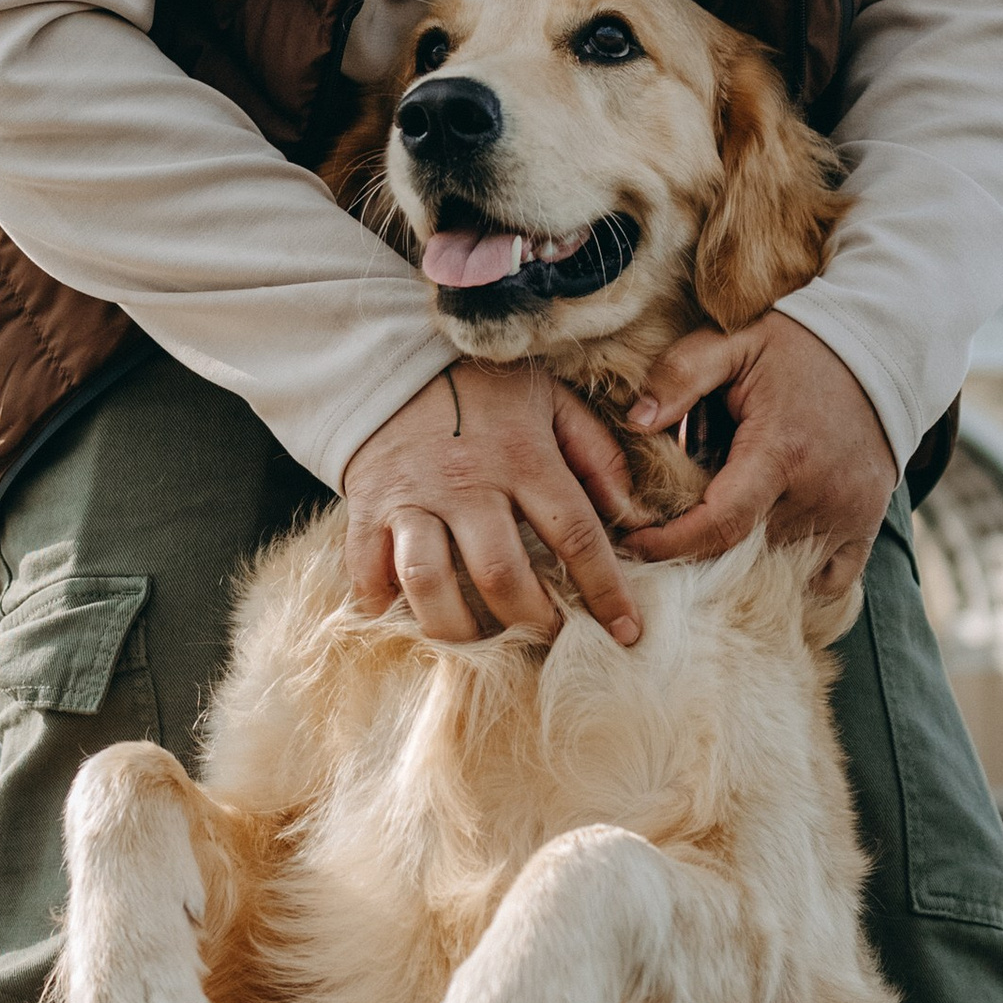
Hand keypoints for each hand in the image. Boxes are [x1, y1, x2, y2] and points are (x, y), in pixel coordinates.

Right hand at [344, 359, 643, 646]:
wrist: (395, 359)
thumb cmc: (486, 390)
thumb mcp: (554, 404)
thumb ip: (598, 458)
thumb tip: (635, 518)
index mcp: (523, 457)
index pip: (576, 535)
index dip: (605, 590)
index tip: (626, 631)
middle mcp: (468, 483)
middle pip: (499, 573)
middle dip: (529, 620)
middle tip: (547, 634)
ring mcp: (412, 498)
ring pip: (428, 582)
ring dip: (458, 628)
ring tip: (481, 643)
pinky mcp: (367, 509)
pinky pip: (368, 571)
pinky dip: (384, 605)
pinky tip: (408, 619)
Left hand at [622, 310, 895, 595]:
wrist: (880, 353)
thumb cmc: (796, 349)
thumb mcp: (734, 343)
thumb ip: (680, 374)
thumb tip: (636, 421)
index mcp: (780, 452)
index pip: (719, 524)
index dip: (670, 544)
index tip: (634, 543)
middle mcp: (818, 494)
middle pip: (742, 553)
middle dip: (695, 554)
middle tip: (660, 539)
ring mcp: (847, 517)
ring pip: (778, 570)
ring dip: (739, 566)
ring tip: (706, 544)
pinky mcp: (866, 528)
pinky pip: (826, 584)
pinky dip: (792, 580)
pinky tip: (761, 560)